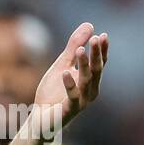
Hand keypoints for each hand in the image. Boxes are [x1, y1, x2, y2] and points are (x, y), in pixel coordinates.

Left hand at [32, 22, 107, 138]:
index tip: (103, 35)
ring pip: (86, 81)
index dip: (102, 50)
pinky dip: (69, 84)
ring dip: (84, 65)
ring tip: (80, 50)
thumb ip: (74, 48)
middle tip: (96, 38)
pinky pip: (72, 97)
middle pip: (96, 70)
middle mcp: (90, 91)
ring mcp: (81, 101)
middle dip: (96, 54)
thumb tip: (90, 25)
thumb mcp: (62, 65)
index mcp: (90, 80)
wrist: (40, 119)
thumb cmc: (53, 93)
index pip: (100, 63)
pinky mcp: (69, 110)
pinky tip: (65, 72)